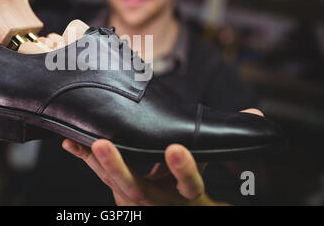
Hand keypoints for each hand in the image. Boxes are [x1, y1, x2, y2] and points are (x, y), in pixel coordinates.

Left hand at [62, 108, 262, 205]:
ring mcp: (142, 204)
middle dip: (120, 168)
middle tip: (103, 145)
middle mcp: (163, 204)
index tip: (175, 149)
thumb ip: (233, 147)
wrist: (181, 212)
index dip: (184, 171)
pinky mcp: (126, 198)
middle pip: (139, 191)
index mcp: (190, 199)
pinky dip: (88, 161)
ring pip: (116, 187)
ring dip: (97, 164)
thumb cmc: (201, 197)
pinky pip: (105, 180)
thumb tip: (257, 116)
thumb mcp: (222, 180)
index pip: (190, 187)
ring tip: (81, 140)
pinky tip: (72, 144)